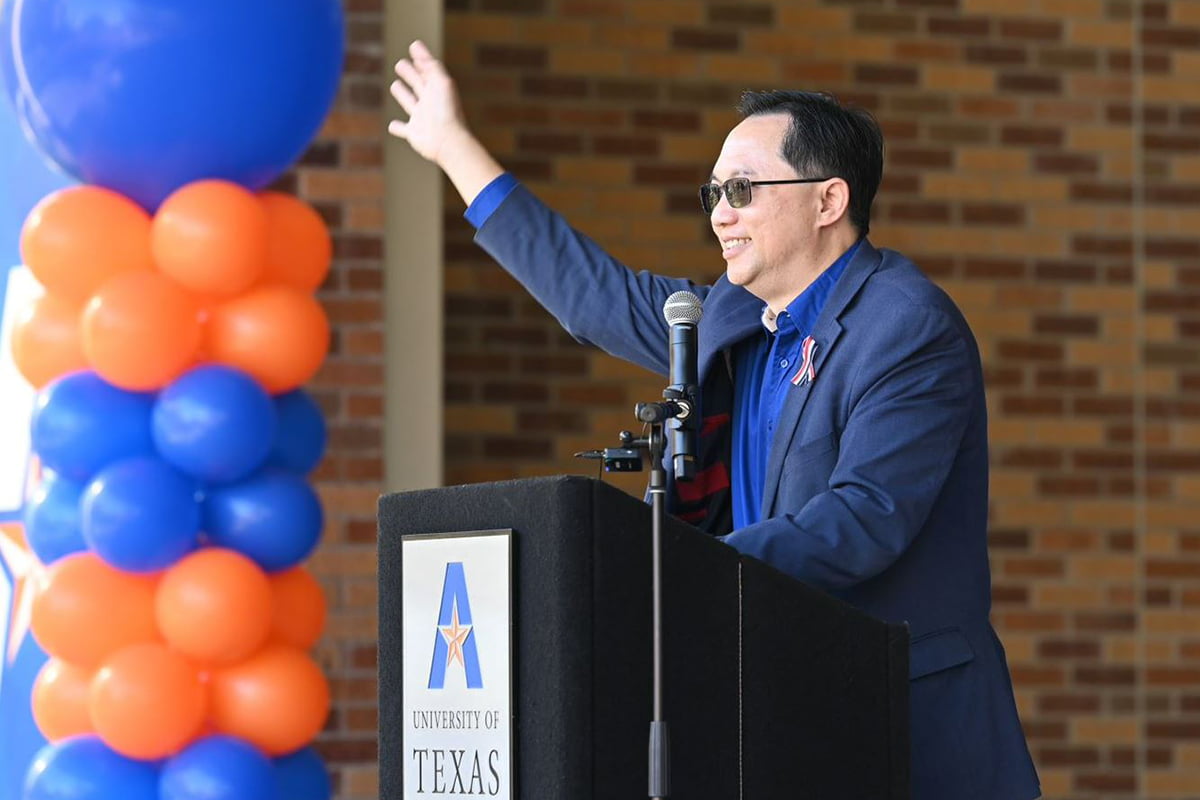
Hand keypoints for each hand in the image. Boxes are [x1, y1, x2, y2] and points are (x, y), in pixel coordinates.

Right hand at [388, 40, 467, 165]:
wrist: (448, 141)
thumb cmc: (447, 111)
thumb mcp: (441, 83)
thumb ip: (431, 66)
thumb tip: (417, 47)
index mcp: (437, 89)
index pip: (427, 69)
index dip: (421, 58)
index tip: (414, 46)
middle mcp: (429, 102)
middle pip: (417, 84)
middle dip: (410, 73)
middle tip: (400, 64)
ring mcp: (421, 118)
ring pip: (409, 102)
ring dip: (402, 94)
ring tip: (395, 85)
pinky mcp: (414, 133)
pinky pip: (403, 129)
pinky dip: (397, 127)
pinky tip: (392, 126)